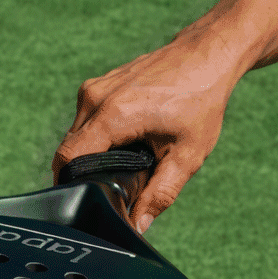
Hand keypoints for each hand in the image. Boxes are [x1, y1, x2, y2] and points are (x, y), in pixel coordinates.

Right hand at [53, 37, 241, 233]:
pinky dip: (98, 136)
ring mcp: (94, 88)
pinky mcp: (97, 85)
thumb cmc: (202, 99)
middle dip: (85, 172)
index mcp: (114, 114)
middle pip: (70, 149)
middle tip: (113, 186)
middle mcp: (96, 98)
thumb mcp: (187, 154)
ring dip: (92, 153)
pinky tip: (125, 140)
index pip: (69, 158)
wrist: (208, 53)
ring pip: (76, 135)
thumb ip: (160, 194)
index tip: (86, 201)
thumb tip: (137, 226)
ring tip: (124, 159)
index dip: (71, 185)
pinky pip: (85, 120)